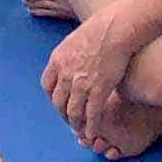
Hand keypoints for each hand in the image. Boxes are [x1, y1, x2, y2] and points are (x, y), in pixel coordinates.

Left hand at [41, 6, 136, 144]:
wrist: (114, 28)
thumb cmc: (99, 31)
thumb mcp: (73, 41)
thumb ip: (68, 57)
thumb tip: (69, 65)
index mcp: (57, 60)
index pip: (47, 86)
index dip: (53, 98)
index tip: (60, 103)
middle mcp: (65, 73)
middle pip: (58, 102)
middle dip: (63, 114)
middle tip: (71, 120)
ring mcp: (80, 83)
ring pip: (73, 112)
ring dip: (76, 125)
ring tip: (81, 131)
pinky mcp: (98, 90)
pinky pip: (91, 115)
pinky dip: (91, 127)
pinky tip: (93, 133)